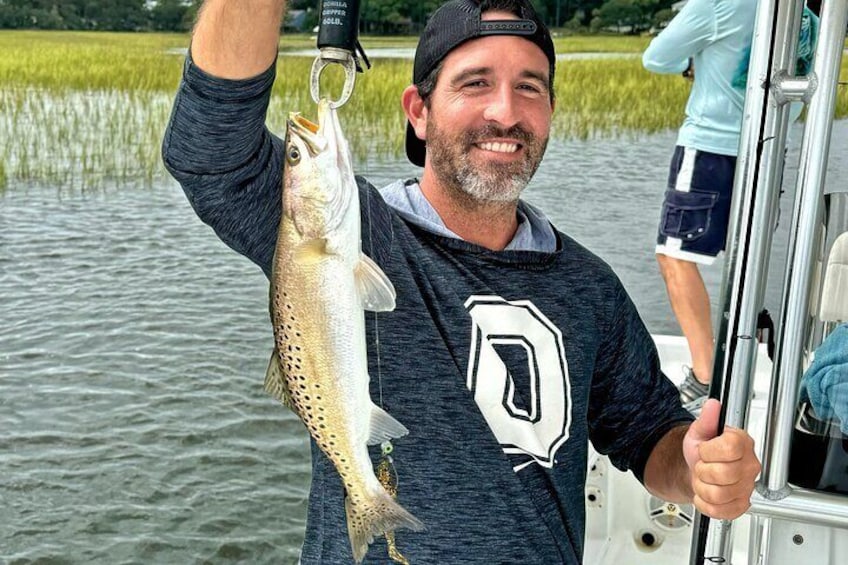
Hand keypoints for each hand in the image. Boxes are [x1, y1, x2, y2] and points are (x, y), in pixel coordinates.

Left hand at [682, 399, 760, 518]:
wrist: (697, 470)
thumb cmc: (702, 451)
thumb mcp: (700, 431)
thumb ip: (707, 418)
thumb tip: (713, 405)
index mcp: (742, 443)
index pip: (730, 448)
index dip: (709, 451)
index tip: (704, 449)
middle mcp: (749, 465)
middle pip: (723, 474)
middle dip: (703, 470)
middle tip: (703, 465)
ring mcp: (747, 486)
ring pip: (719, 494)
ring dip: (703, 487)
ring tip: (704, 479)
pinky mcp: (741, 505)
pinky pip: (719, 510)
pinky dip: (705, 503)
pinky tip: (706, 493)